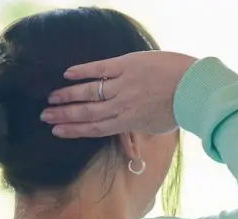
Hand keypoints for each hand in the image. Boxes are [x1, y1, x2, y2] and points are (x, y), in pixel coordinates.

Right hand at [44, 51, 198, 137]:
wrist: (192, 86)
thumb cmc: (178, 107)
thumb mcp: (157, 126)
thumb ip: (139, 127)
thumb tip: (131, 134)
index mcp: (128, 123)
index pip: (95, 128)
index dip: (74, 130)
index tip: (57, 131)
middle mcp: (120, 106)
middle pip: (87, 112)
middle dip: (64, 115)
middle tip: (45, 116)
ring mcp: (122, 85)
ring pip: (88, 92)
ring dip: (67, 95)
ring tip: (51, 98)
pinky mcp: (126, 65)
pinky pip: (99, 69)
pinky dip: (83, 71)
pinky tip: (68, 74)